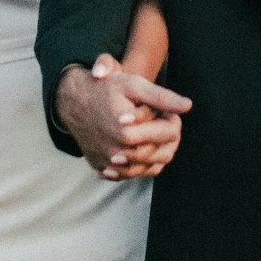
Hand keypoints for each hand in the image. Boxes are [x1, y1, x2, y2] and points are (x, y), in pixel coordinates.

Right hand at [53, 53, 191, 180]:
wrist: (73, 100)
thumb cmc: (106, 89)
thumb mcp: (134, 85)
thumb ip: (162, 96)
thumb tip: (187, 106)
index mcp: (128, 132)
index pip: (169, 133)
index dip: (174, 120)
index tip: (170, 112)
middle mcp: (118, 152)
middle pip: (161, 153)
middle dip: (169, 137)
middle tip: (165, 122)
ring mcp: (110, 163)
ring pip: (148, 167)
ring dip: (158, 152)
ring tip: (155, 134)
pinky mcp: (103, 168)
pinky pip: (131, 175)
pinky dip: (142, 165)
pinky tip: (144, 150)